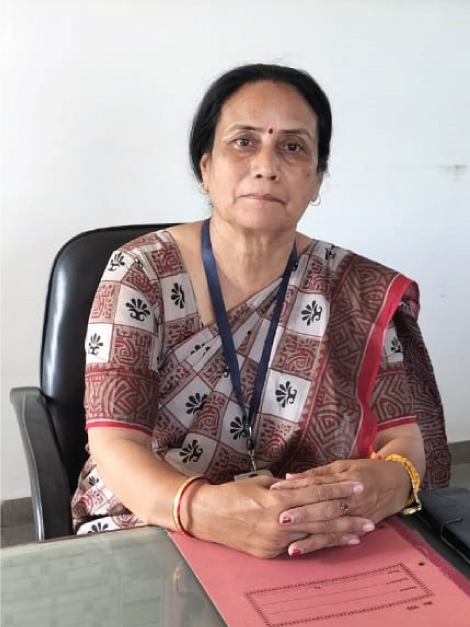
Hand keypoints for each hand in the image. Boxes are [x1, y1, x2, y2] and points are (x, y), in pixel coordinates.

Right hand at [187, 474, 373, 558]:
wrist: (207, 515)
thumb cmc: (232, 493)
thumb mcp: (261, 483)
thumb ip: (286, 488)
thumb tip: (306, 487)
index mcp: (278, 500)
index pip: (317, 494)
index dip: (339, 491)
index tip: (357, 488)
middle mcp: (280, 522)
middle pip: (321, 518)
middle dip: (347, 518)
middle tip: (369, 518)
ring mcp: (275, 541)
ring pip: (314, 536)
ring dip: (338, 535)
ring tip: (359, 535)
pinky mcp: (270, 553)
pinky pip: (298, 547)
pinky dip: (317, 544)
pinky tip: (331, 544)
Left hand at [270, 458, 410, 554]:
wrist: (398, 483)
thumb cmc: (367, 470)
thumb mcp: (342, 466)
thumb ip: (316, 474)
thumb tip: (290, 478)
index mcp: (346, 480)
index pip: (317, 485)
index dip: (297, 488)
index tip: (276, 490)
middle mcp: (352, 500)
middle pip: (323, 508)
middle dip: (302, 515)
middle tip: (280, 519)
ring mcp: (356, 517)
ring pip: (330, 528)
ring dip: (310, 538)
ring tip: (291, 546)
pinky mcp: (358, 528)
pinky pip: (337, 539)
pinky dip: (321, 546)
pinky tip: (306, 551)